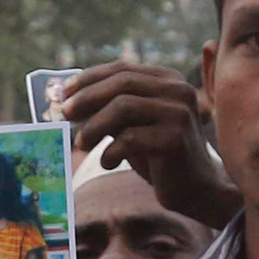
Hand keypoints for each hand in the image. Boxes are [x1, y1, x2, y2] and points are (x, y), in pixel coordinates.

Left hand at [61, 63, 239, 228]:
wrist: (195, 189)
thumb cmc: (158, 157)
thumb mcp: (134, 126)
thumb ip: (111, 111)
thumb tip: (68, 104)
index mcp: (168, 80)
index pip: (123, 69)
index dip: (90, 78)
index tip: (64, 93)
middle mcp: (177, 89)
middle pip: (122, 83)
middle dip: (87, 98)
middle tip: (64, 114)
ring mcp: (179, 112)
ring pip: (123, 107)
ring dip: (94, 126)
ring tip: (81, 144)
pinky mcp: (175, 139)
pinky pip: (130, 139)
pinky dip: (110, 152)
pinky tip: (108, 163)